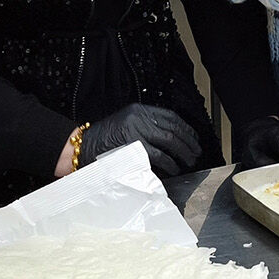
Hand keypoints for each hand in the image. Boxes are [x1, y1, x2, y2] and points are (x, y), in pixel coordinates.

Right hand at [84, 103, 201, 176]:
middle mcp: (139, 117)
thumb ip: (144, 127)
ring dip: (182, 152)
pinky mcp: (134, 147)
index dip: (185, 128)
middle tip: (196, 151)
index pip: (170, 116)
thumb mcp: (125, 124)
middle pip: (172, 128)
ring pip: (169, 140)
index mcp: (138, 110)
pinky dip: (170, 163)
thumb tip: (170, 138)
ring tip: (188, 160)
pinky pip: (159, 155)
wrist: (82, 147)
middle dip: (188, 141)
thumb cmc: (103, 140)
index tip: (193, 137)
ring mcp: (136, 131)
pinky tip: (174, 168)